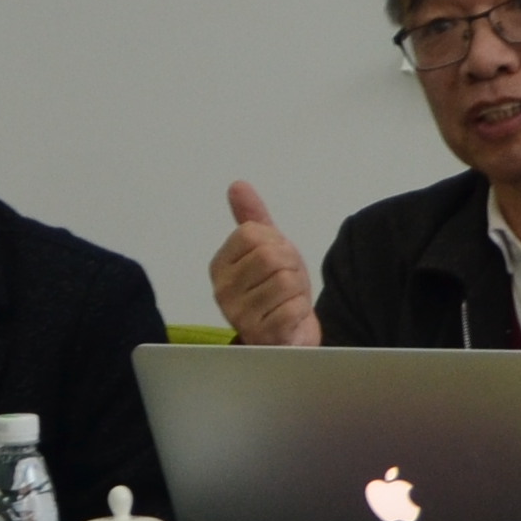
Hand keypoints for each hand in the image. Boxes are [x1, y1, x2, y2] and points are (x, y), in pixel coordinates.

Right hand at [208, 182, 319, 346]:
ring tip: (288, 300)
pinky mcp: (259, 335)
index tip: (277, 259)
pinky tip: (290, 317)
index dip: (276, 242)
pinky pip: (291, 308)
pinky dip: (300, 310)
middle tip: (288, 282)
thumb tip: (237, 185)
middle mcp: (222, 290)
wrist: (289, 336)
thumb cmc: (276, 291)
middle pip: (271, 255)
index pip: (253, 234)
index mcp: (220, 265)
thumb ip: (253, 217)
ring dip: (298, 289)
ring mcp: (238, 315)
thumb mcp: (268, 248)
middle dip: (291, 266)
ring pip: (284, 281)